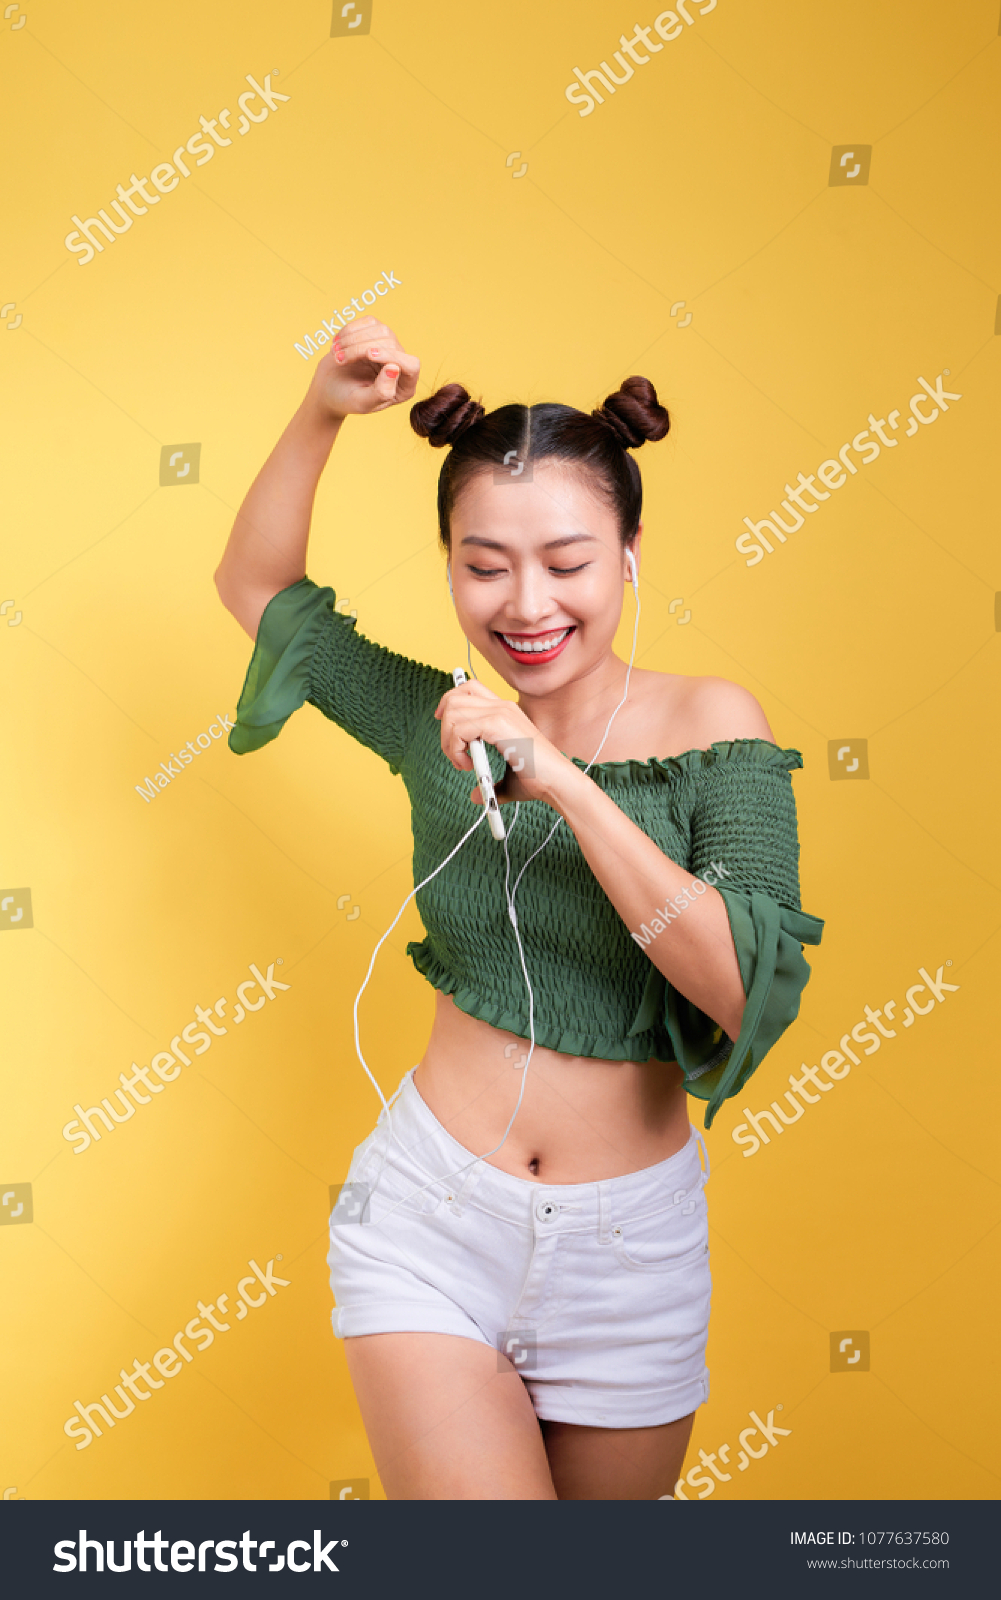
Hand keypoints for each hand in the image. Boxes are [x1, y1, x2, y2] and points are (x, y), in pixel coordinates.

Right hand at [308, 318, 419, 421]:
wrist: (329, 389)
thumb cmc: (346, 400)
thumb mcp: (362, 403)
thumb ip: (381, 392)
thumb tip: (394, 368)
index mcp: (404, 387)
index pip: (411, 365)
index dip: (392, 356)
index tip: (369, 355)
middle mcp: (401, 365)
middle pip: (391, 344)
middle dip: (361, 349)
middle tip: (339, 360)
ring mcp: (390, 347)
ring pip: (380, 330)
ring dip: (353, 339)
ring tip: (336, 353)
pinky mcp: (376, 333)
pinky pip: (369, 322)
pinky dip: (349, 330)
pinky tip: (337, 343)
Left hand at [434, 678, 573, 808]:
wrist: (558, 782)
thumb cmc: (537, 780)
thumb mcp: (507, 776)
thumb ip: (488, 782)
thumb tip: (475, 795)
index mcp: (505, 710)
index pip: (468, 688)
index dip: (450, 703)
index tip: (444, 725)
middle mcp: (502, 705)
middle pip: (455, 697)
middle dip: (445, 727)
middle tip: (455, 755)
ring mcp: (501, 712)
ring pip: (453, 711)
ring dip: (448, 741)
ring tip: (463, 764)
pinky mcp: (498, 724)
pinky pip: (459, 727)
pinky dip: (455, 748)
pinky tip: (467, 765)